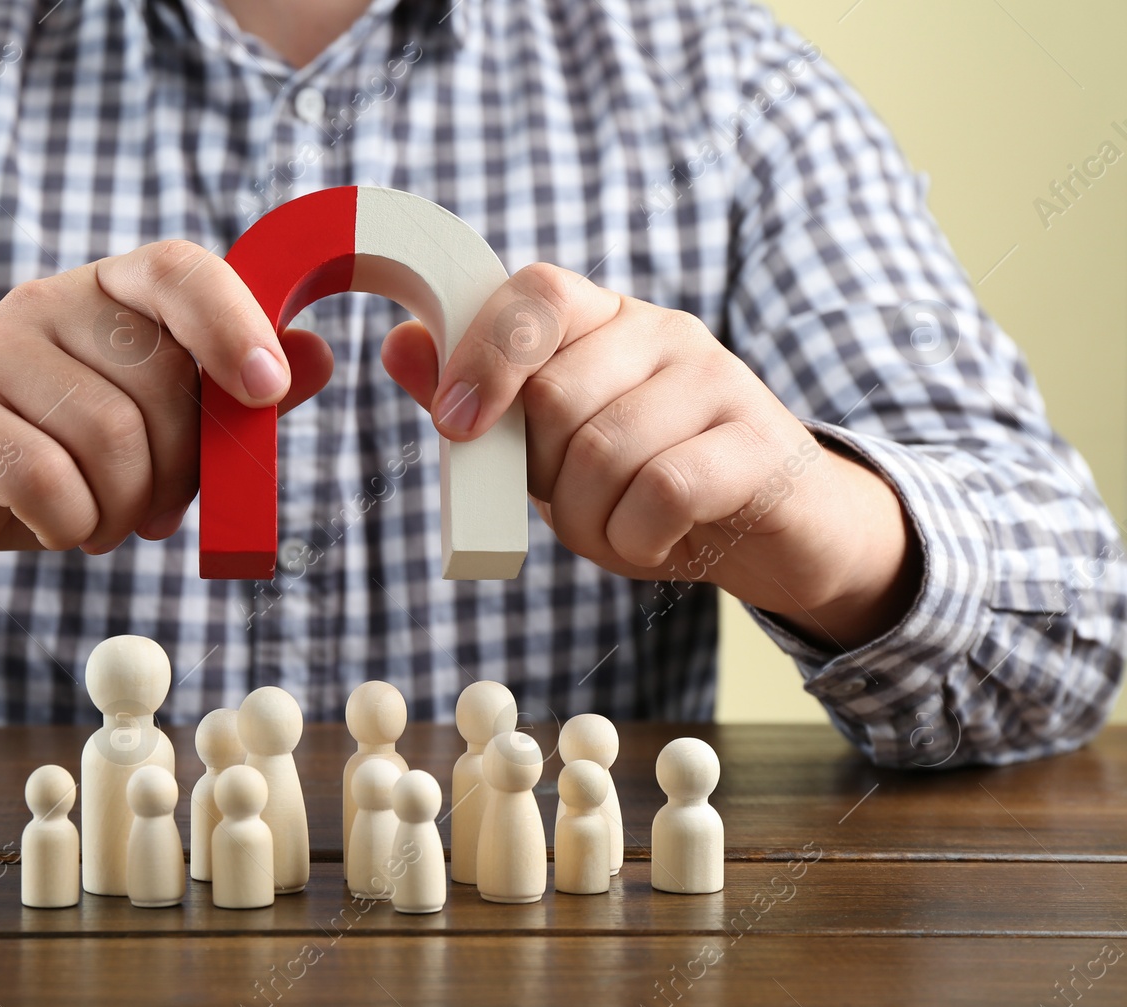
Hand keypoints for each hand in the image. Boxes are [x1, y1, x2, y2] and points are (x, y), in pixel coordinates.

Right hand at [0, 240, 333, 615]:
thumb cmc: (49, 458)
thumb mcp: (145, 430)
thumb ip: (226, 398)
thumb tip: (317, 356)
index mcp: (107, 294)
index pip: (180, 270)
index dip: (234, 323)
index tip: (268, 390)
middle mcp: (47, 303)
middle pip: (161, 383)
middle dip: (177, 471)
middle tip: (152, 509)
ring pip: (110, 437)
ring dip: (122, 509)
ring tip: (99, 523)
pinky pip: (46, 476)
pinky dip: (71, 523)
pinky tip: (60, 529)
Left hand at [381, 263, 919, 649]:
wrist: (777, 531)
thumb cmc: (648, 485)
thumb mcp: (552, 448)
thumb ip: (483, 397)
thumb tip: (400, 344)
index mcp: (605, 319)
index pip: (535, 294)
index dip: (483, 356)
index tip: (454, 426)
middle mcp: (663, 332)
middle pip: (556, 393)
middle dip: (542, 475)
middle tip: (572, 501)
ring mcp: (718, 379)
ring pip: (604, 451)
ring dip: (590, 520)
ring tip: (619, 528)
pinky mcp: (760, 441)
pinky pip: (663, 489)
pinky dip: (638, 535)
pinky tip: (655, 541)